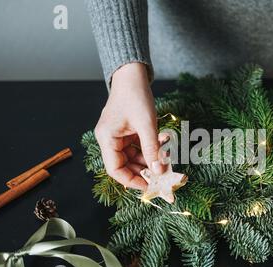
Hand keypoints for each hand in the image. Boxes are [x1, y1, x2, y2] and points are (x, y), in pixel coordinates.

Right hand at [94, 63, 164, 189]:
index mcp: (107, 139)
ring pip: (133, 158)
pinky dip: (150, 150)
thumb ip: (152, 149)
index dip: (132, 181)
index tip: (150, 185)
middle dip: (144, 170)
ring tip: (165, 159)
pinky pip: (138, 148)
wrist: (133, 75)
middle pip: (125, 165)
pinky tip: (162, 147)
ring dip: (149, 160)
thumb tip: (159, 171)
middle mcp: (109, 140)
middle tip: (162, 175)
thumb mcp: (147, 124)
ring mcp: (118, 136)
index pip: (115, 170)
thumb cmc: (136, 96)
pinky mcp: (127, 132)